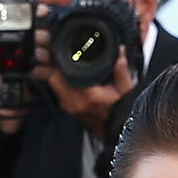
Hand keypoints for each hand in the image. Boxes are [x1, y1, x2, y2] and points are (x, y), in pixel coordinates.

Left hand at [36, 21, 136, 137]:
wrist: (114, 130)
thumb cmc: (120, 111)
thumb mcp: (126, 90)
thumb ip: (122, 70)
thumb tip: (120, 51)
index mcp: (88, 96)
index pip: (64, 76)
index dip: (58, 60)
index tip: (57, 47)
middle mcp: (74, 102)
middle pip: (53, 78)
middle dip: (51, 63)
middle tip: (53, 48)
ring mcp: (69, 106)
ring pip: (52, 84)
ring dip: (51, 70)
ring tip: (54, 55)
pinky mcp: (67, 108)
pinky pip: (56, 90)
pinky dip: (55, 78)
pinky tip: (58, 69)